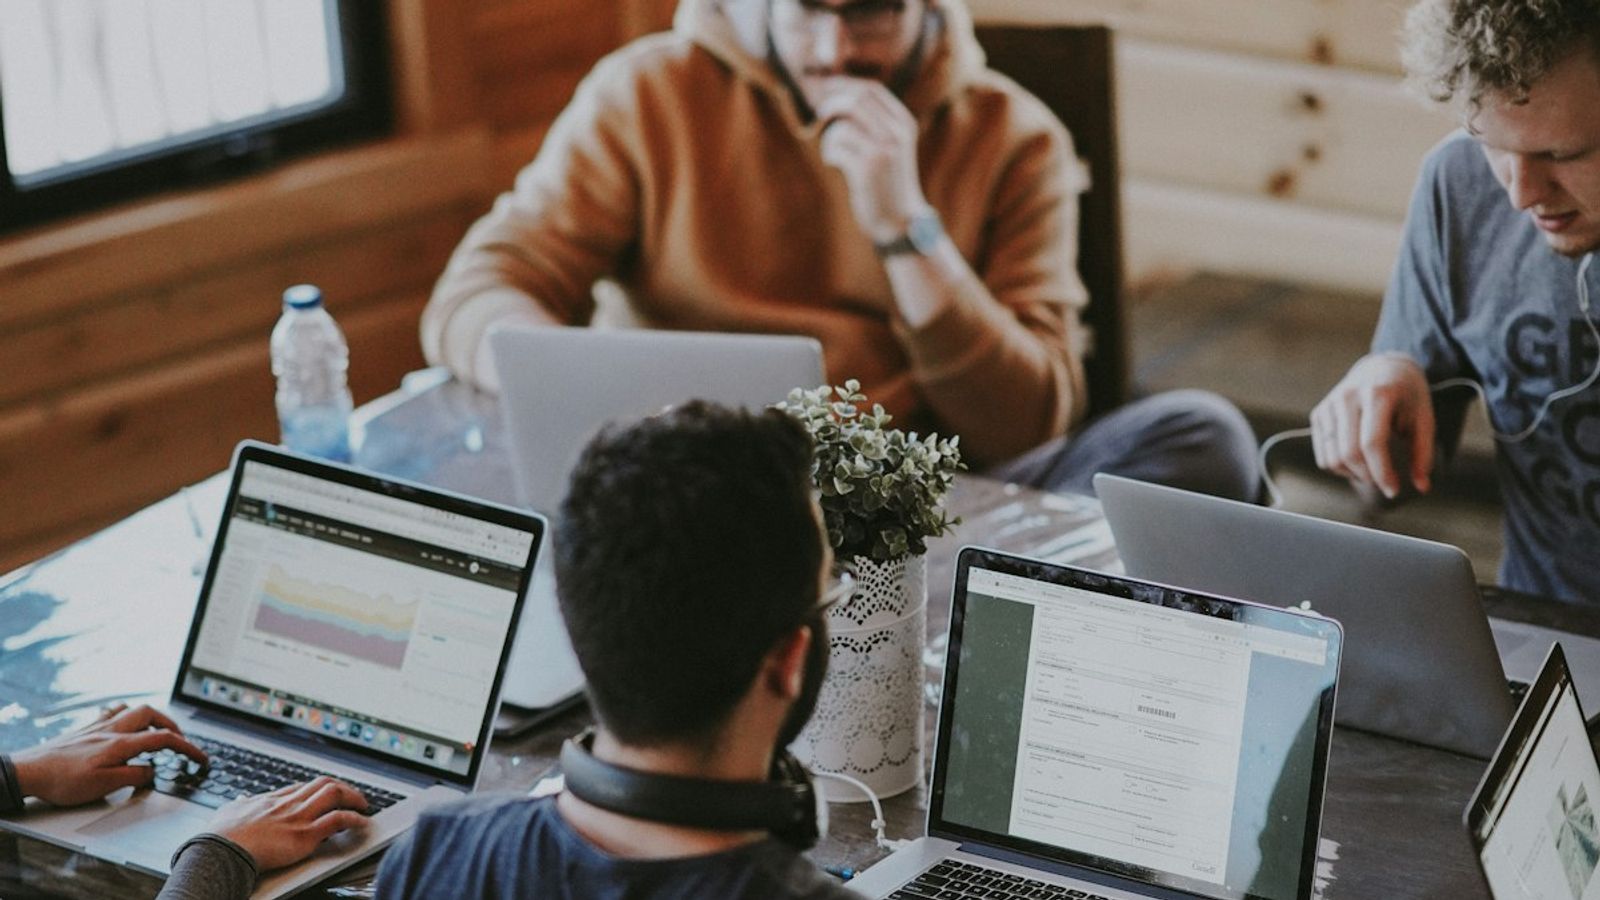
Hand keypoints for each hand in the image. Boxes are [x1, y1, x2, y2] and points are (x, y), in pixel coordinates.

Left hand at [10, 704, 207, 806]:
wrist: (29, 771)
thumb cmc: (62, 781)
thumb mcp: (103, 786)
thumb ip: (133, 776)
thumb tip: (152, 771)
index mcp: (121, 743)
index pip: (164, 739)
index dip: (188, 748)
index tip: (201, 758)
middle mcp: (112, 730)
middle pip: (152, 714)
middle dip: (172, 725)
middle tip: (180, 740)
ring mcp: (98, 726)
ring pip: (133, 709)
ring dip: (151, 717)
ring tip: (157, 730)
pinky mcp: (85, 729)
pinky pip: (112, 712)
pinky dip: (126, 714)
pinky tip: (123, 723)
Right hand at [207, 776, 368, 871]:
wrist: (221, 850)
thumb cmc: (221, 836)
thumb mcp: (228, 812)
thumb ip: (239, 804)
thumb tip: (240, 799)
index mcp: (272, 799)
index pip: (303, 787)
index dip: (319, 789)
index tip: (328, 793)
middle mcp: (288, 804)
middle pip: (323, 784)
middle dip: (342, 788)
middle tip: (353, 796)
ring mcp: (298, 818)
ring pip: (334, 794)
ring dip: (354, 798)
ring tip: (363, 805)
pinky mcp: (305, 835)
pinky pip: (338, 820)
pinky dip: (354, 819)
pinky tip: (361, 822)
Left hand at [816, 78, 927, 242]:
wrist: (899, 220)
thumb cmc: (888, 182)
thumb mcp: (891, 147)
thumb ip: (875, 123)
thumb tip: (838, 96)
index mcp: (904, 124)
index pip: (872, 89)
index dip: (845, 84)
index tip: (826, 88)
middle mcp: (896, 133)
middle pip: (856, 100)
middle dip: (831, 102)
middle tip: (818, 113)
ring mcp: (883, 150)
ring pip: (842, 126)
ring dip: (830, 138)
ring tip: (835, 153)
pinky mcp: (867, 168)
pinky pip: (836, 147)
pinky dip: (830, 154)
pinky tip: (837, 164)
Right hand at [1310, 353, 1436, 497]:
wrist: (1382, 368)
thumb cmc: (1407, 395)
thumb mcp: (1424, 418)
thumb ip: (1422, 453)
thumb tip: (1422, 486)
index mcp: (1378, 394)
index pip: (1372, 443)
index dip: (1382, 472)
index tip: (1393, 490)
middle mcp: (1348, 397)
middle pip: (1349, 453)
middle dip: (1367, 476)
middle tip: (1383, 481)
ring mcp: (1329, 404)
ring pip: (1332, 457)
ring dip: (1352, 474)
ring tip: (1370, 471)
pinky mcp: (1319, 413)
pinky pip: (1323, 453)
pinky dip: (1338, 466)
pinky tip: (1356, 462)